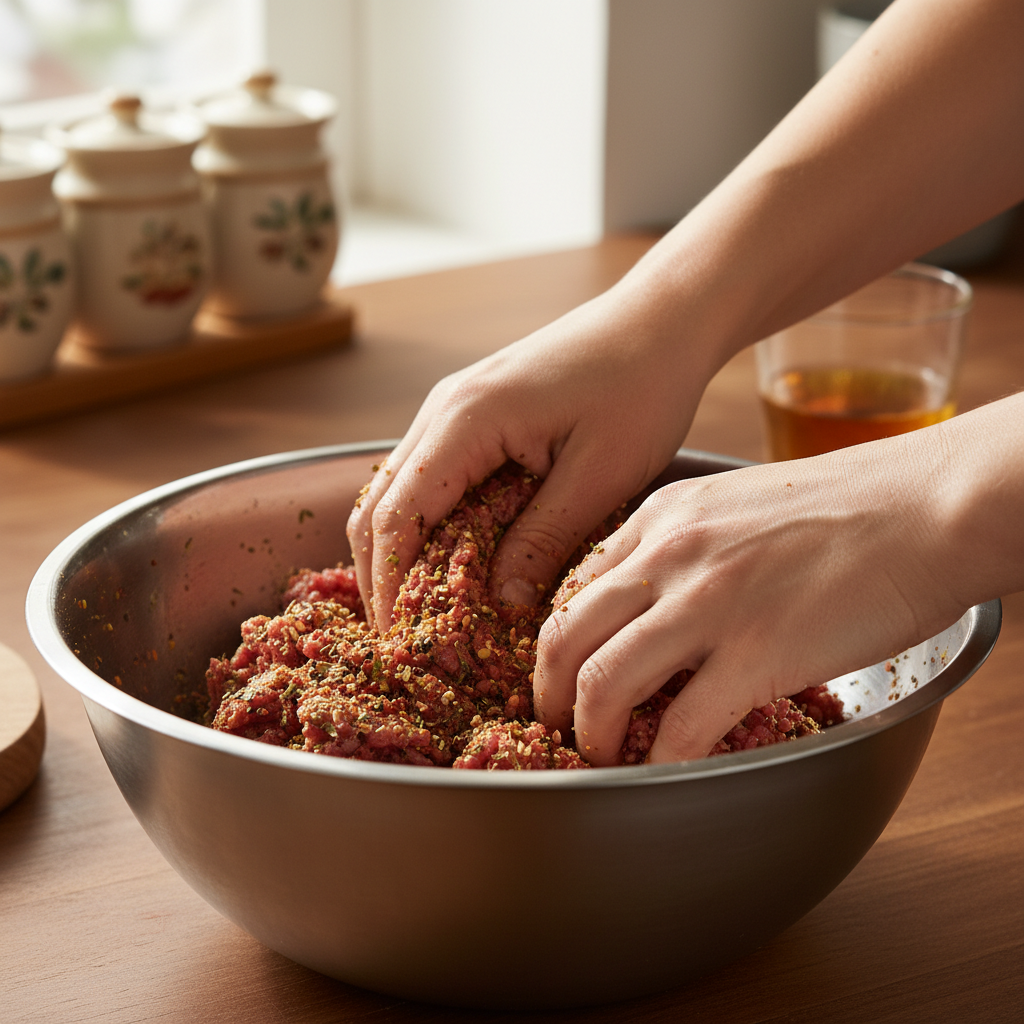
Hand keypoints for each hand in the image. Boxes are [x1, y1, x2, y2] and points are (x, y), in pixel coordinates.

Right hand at [346, 287, 718, 628]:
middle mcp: (443, 410)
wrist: (660, 320)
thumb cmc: (641, 386)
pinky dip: (429, 524)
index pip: (395, 516)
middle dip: (383, 575)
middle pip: (378, 505)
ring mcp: (453, 408)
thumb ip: (544, 538)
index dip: (389, 586)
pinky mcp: (473, 414)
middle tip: (406, 638)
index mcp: (466, 421)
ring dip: (403, 551)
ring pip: (398, 491)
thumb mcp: (600, 474)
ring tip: (428, 611)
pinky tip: (457, 561)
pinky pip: (429, 477)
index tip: (398, 642)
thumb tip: (499, 602)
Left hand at [533, 438, 968, 763]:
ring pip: (601, 683)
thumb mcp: (735, 502)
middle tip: (556, 723)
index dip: (557, 640)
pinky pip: (681, 726)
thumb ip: (684, 546)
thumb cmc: (847, 506)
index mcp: (660, 518)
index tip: (562, 672)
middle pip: (563, 636)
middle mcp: (668, 556)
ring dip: (591, 733)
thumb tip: (656, 606)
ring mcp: (708, 604)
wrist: (927, 505)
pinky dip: (660, 761)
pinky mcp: (756, 653)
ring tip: (600, 755)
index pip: (573, 586)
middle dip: (547, 692)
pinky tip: (663, 771)